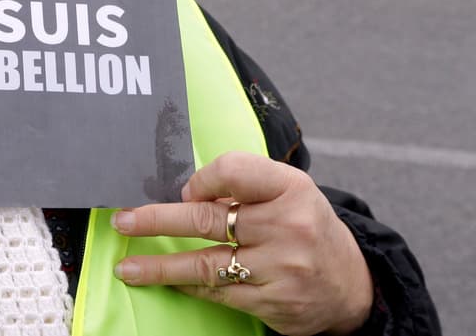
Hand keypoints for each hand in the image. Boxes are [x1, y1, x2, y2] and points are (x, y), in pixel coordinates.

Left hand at [111, 152, 372, 335]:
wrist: (353, 285)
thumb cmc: (307, 227)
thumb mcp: (288, 191)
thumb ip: (244, 185)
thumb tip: (186, 193)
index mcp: (291, 188)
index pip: (233, 171)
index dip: (201, 181)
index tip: (183, 191)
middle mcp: (287, 227)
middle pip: (207, 220)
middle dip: (156, 221)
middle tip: (122, 221)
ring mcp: (280, 268)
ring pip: (205, 264)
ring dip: (159, 266)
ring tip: (127, 267)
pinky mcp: (273, 303)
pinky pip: (217, 292)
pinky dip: (187, 285)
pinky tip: (165, 281)